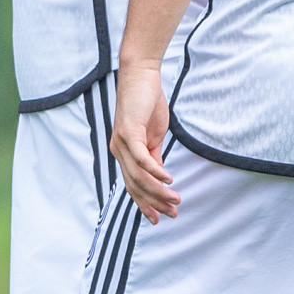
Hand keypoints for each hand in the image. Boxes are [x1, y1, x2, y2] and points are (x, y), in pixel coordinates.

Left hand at [110, 59, 177, 221]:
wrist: (140, 75)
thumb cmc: (147, 102)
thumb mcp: (153, 133)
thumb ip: (153, 153)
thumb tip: (160, 174)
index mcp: (124, 153)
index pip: (133, 185)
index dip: (146, 203)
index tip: (159, 217)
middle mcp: (118, 151)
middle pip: (135, 186)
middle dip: (153, 203)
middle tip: (171, 214)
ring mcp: (121, 143)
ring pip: (139, 177)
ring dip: (158, 191)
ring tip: (175, 200)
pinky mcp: (129, 133)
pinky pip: (142, 159)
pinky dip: (156, 172)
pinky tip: (169, 180)